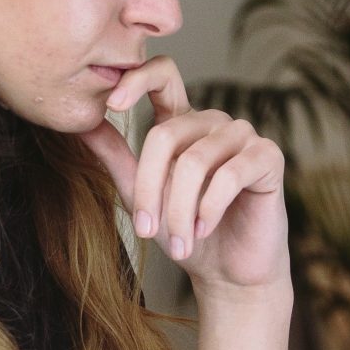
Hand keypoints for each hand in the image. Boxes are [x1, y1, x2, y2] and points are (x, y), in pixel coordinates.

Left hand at [80, 56, 288, 296]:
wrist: (228, 273)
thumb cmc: (186, 233)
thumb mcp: (141, 196)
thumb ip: (116, 158)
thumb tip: (81, 125)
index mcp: (181, 122)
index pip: (162, 76)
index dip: (136, 79)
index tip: (112, 104)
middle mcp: (212, 122)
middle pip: (166, 135)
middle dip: (151, 189)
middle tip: (145, 231)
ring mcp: (243, 136)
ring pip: (196, 161)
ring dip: (181, 211)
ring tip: (180, 243)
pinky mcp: (268, 157)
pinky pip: (230, 174)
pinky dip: (210, 208)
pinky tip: (204, 231)